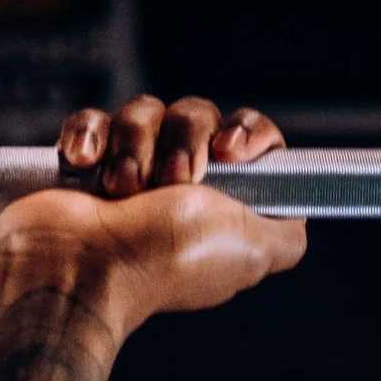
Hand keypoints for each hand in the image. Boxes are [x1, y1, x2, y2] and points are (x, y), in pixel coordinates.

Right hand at [0, 96, 306, 338]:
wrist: (82, 267)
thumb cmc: (163, 261)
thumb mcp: (254, 251)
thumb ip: (285, 233)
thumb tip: (298, 213)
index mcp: (228, 207)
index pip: (252, 139)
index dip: (246, 132)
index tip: (229, 151)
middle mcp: (186, 190)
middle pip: (198, 116)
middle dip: (183, 141)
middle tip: (172, 183)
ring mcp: (137, 175)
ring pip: (146, 113)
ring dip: (135, 147)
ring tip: (124, 190)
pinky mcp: (93, 164)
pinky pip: (96, 120)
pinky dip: (91, 138)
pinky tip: (86, 166)